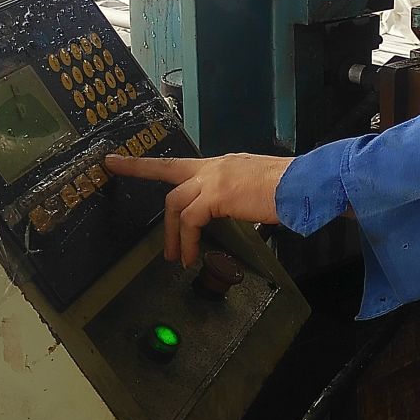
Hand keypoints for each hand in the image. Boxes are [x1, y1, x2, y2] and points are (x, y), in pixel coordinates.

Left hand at [105, 153, 289, 266]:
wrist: (304, 184)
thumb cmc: (290, 189)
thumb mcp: (255, 188)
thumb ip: (237, 196)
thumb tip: (233, 212)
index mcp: (221, 165)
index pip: (176, 163)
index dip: (142, 165)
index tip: (116, 162)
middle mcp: (213, 166)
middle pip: (170, 183)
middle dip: (161, 216)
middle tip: (159, 244)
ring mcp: (213, 178)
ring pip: (175, 204)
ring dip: (173, 235)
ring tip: (176, 258)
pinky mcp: (216, 193)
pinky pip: (190, 220)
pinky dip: (186, 240)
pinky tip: (190, 256)